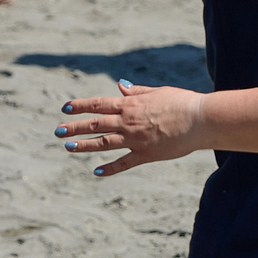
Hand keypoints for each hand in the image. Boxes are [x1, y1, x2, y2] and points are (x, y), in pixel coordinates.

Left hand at [55, 79, 206, 175]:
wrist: (200, 119)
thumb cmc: (181, 102)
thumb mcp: (157, 92)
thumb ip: (136, 92)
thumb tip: (119, 86)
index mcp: (130, 105)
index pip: (98, 104)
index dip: (80, 105)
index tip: (65, 107)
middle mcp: (128, 122)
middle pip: (95, 124)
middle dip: (74, 127)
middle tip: (57, 131)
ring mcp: (135, 139)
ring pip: (103, 143)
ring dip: (84, 145)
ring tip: (68, 147)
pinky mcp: (146, 155)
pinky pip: (124, 163)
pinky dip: (109, 168)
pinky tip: (96, 172)